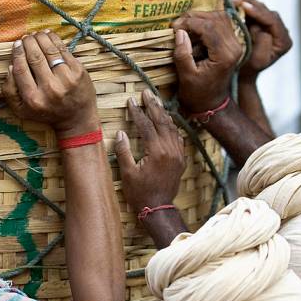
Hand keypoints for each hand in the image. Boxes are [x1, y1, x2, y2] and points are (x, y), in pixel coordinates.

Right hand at [2, 31, 97, 136]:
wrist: (76, 119)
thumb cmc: (46, 113)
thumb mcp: (22, 110)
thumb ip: (10, 91)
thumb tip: (10, 66)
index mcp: (33, 99)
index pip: (21, 69)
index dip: (17, 53)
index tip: (16, 45)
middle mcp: (50, 89)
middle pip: (35, 57)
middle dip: (28, 43)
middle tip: (25, 38)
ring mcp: (66, 79)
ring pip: (50, 51)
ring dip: (41, 38)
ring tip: (35, 34)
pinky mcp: (79, 72)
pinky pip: (64, 50)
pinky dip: (54, 39)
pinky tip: (48, 35)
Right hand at [114, 89, 184, 211]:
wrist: (158, 208)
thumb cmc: (140, 193)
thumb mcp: (127, 173)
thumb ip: (124, 151)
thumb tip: (120, 133)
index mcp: (156, 151)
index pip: (145, 125)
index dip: (137, 112)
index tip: (131, 101)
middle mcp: (170, 149)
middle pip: (161, 121)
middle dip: (153, 106)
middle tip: (146, 93)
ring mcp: (178, 154)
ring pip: (171, 127)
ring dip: (163, 113)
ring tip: (155, 102)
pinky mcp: (181, 159)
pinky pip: (178, 137)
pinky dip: (171, 126)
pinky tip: (166, 121)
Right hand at [171, 11, 242, 112]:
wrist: (212, 104)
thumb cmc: (198, 95)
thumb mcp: (186, 77)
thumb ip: (182, 54)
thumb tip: (179, 32)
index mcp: (225, 55)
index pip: (209, 27)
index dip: (190, 23)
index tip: (173, 28)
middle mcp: (234, 47)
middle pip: (217, 18)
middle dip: (194, 17)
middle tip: (177, 25)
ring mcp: (235, 44)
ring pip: (220, 17)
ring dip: (201, 18)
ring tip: (184, 26)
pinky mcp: (232, 43)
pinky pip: (222, 24)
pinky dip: (206, 22)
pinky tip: (193, 30)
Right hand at [232, 0, 292, 80]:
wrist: (240, 76)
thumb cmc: (246, 71)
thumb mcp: (256, 61)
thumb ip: (262, 44)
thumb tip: (259, 27)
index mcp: (284, 41)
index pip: (272, 21)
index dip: (258, 12)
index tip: (243, 6)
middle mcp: (280, 31)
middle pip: (266, 11)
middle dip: (250, 3)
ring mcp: (270, 26)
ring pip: (259, 8)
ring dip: (244, 1)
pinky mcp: (260, 23)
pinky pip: (252, 10)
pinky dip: (241, 5)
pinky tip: (230, 0)